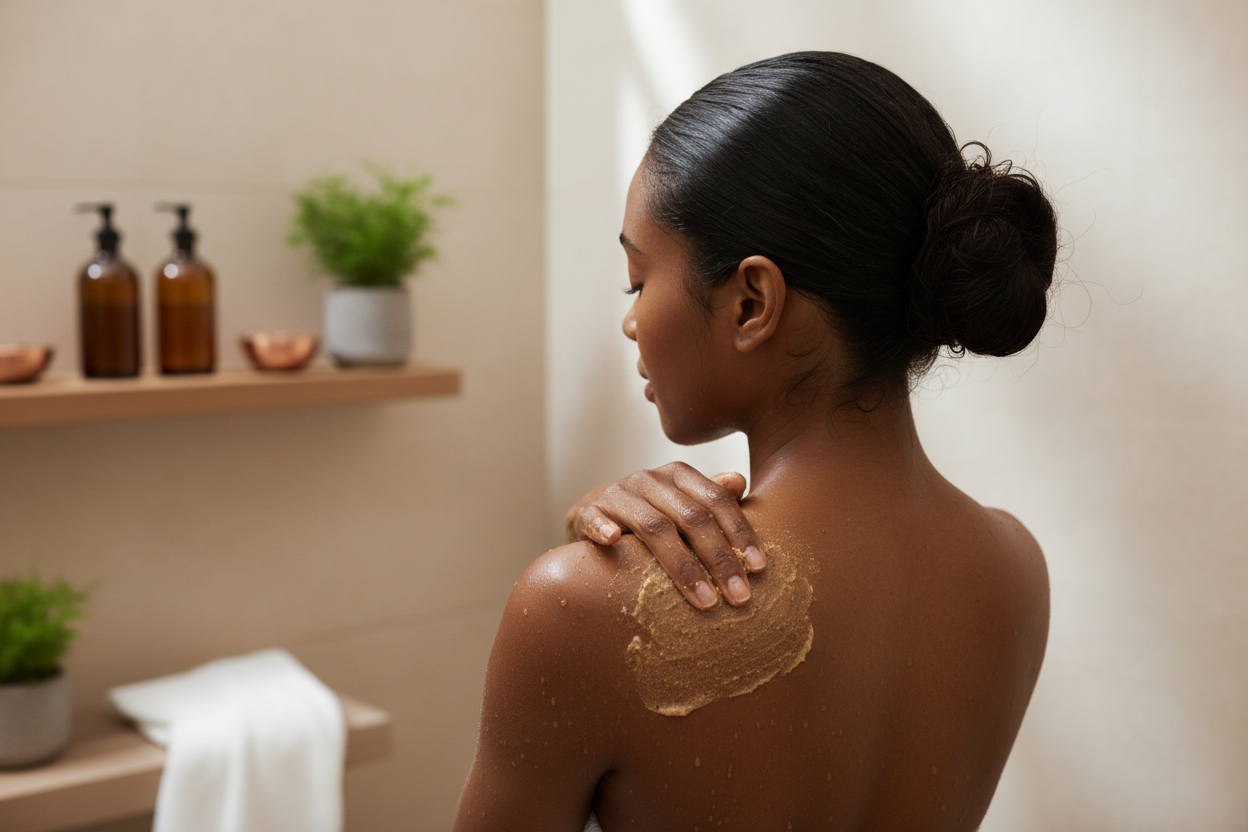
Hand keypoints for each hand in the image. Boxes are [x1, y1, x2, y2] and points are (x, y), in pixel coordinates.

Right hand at [565, 462, 765, 609]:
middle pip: (691, 517)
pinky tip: (614, 542)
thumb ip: (711, 498)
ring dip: (682, 565)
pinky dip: (603, 529)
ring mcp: (616, 494)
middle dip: (719, 559)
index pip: (717, 500)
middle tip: (740, 597)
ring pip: (653, 526)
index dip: (740, 532)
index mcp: (678, 476)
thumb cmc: (649, 515)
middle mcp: (648, 480)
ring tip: (704, 600)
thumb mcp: (682, 505)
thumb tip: (739, 482)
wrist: (591, 514)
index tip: (760, 568)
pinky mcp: (586, 512)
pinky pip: (594, 519)